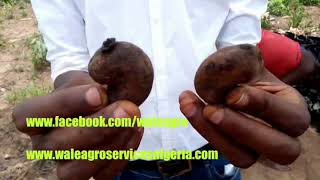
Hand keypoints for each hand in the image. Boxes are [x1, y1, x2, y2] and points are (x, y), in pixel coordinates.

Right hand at [13, 71, 142, 179]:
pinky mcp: (88, 174)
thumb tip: (102, 92)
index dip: (64, 104)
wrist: (102, 103)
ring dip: (109, 145)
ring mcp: (64, 163)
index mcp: (33, 117)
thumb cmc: (89, 88)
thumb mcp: (87, 74)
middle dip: (97, 126)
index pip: (29, 115)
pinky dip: (122, 155)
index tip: (98, 92)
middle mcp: (44, 144)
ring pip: (76, 169)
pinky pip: (102, 176)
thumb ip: (94, 76)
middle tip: (126, 108)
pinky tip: (136, 129)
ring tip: (133, 120)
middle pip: (57, 145)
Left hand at [179, 71, 309, 167]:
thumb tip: (219, 72)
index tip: (232, 94)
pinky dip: (203, 130)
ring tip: (190, 105)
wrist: (236, 83)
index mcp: (295, 111)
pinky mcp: (239, 154)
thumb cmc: (248, 76)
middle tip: (211, 110)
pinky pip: (223, 152)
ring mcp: (260, 151)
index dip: (261, 106)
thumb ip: (239, 65)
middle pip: (277, 148)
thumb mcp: (248, 65)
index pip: (290, 117)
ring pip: (245, 157)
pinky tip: (190, 107)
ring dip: (213, 133)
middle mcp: (285, 138)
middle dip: (240, 129)